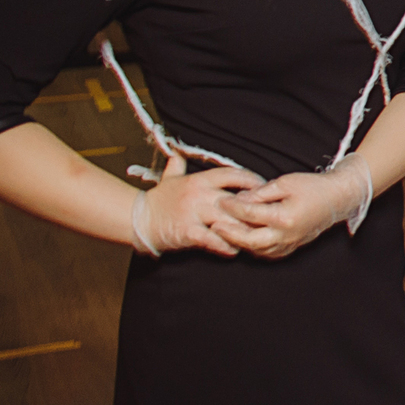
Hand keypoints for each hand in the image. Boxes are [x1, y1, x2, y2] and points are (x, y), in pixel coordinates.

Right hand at [132, 153, 263, 256]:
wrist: (137, 219)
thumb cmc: (157, 200)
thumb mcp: (169, 180)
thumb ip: (177, 166)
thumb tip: (178, 154)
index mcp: (199, 180)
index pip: (232, 174)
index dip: (251, 179)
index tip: (265, 185)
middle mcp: (199, 195)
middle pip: (236, 200)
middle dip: (253, 209)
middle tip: (267, 216)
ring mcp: (194, 213)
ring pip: (228, 221)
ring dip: (243, 230)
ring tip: (255, 236)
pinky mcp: (188, 232)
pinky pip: (213, 240)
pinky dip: (226, 246)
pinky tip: (234, 250)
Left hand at [218, 156, 373, 259]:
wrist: (337, 199)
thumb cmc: (313, 187)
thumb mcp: (286, 182)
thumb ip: (261, 192)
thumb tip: (239, 198)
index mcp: (285, 217)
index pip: (251, 214)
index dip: (232, 207)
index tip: (220, 200)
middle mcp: (287, 235)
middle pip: (250, 240)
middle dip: (229, 232)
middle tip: (213, 224)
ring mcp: (290, 244)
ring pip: (257, 250)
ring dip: (239, 242)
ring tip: (224, 232)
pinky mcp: (292, 247)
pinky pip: (268, 253)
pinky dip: (253, 248)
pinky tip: (243, 239)